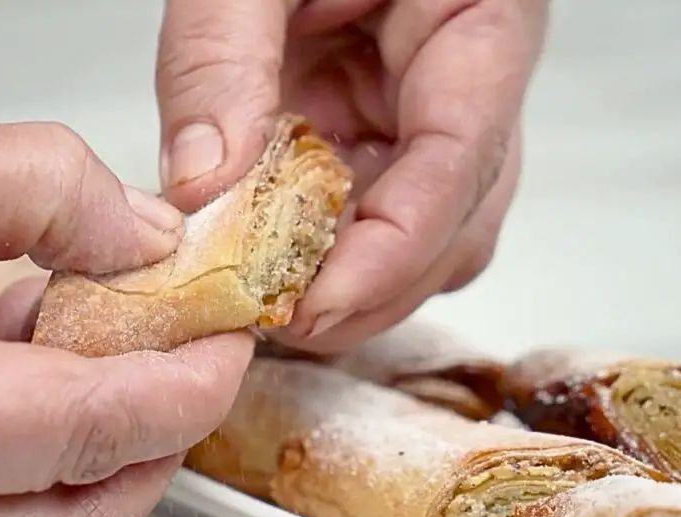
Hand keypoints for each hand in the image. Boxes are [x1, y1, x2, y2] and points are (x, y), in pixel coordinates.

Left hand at [155, 0, 547, 352]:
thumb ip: (220, 59)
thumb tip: (201, 187)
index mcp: (479, 20)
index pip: (462, 159)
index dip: (393, 251)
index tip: (314, 307)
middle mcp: (470, 81)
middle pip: (457, 223)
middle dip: (372, 289)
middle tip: (280, 323)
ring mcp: (430, 113)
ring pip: (426, 235)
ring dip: (353, 283)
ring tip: (272, 303)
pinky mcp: (386, 129)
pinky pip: (374, 210)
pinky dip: (325, 250)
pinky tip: (274, 261)